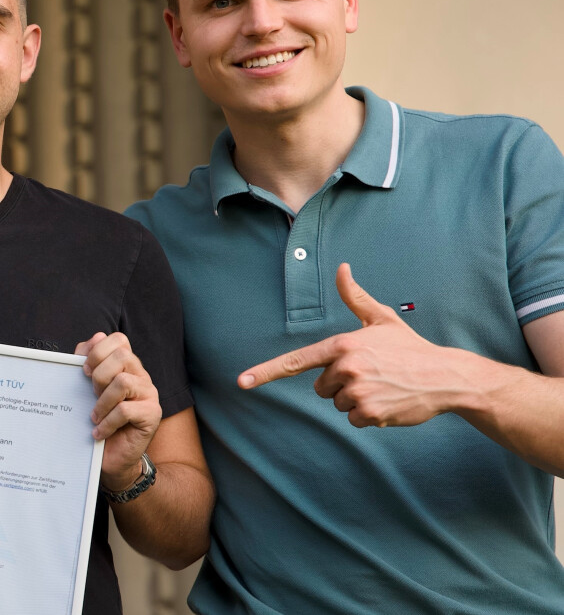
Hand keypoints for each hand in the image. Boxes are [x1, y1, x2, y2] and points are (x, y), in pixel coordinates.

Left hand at [75, 332, 160, 490]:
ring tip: (95, 416)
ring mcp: (150, 394)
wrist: (111, 456)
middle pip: (122, 356)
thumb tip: (93, 339)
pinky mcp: (152, 414)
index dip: (99, 350)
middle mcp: (141, 376)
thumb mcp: (88, 389)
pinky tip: (100, 432)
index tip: (85, 370)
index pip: (119, 339)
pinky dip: (107, 422)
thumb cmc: (99, 419)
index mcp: (126, 365)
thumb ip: (88, 361)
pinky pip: (125, 410)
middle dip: (99, 375)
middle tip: (91, 395)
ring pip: (123, 382)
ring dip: (102, 401)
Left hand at [238, 263, 462, 427]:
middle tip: (371, 374)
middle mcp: (346, 368)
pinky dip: (368, 416)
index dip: (266, 372)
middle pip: (320, 387)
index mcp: (343, 345)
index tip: (242, 382)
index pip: (297, 360)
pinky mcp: (369, 413)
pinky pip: (353, 419)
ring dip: (355, 400)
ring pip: (337, 404)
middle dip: (340, 384)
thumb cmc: (410, 347)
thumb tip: (342, 267)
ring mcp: (357, 392)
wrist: (446, 377)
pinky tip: (388, 402)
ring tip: (382, 386)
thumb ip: (355, 296)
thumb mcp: (382, 318)